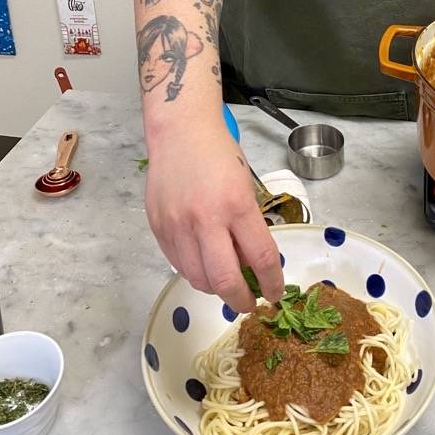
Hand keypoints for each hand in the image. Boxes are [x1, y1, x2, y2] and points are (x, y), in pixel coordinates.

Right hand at [144, 126, 284, 312]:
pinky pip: (178, 264)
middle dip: (241, 300)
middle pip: (225, 280)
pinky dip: (194, 272)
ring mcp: (178, 226)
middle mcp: (205, 219)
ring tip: (226, 282)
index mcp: (236, 205)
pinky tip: (204, 263)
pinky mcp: (159, 228)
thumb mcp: (245, 185)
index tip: (276, 292)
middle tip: (249, 302)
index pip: (260, 258)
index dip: (272, 282)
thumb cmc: (219, 153)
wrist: (180, 132)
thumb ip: (248, 224)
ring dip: (216, 288)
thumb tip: (252, 265)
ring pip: (198, 279)